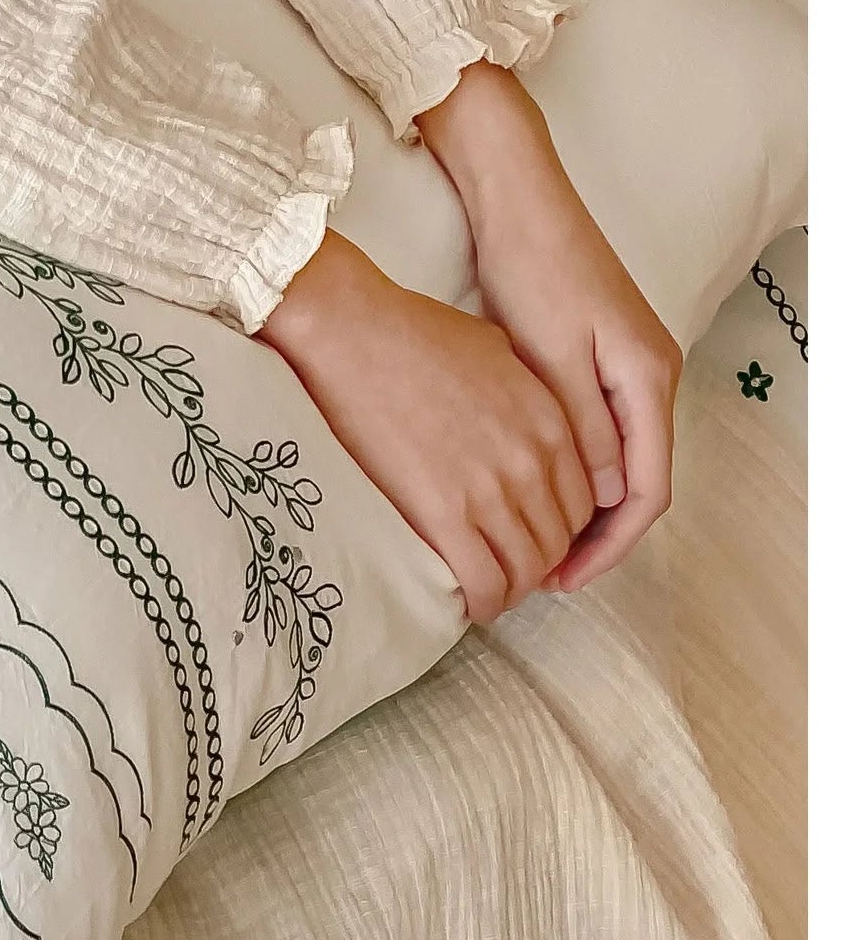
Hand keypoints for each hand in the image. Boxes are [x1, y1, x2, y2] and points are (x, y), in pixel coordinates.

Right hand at [259, 230, 594, 624]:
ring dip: (511, 588)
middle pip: (558, 542)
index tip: (533, 541)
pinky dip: (484, 602)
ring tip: (488, 590)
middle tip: (508, 572)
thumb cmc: (415, 336)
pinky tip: (470, 603)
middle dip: (538, 565)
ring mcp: (492, 491)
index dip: (561, 532)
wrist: (357, 336)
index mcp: (551, 423)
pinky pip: (485, 581)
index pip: (582, 503)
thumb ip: (527, 402)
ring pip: (526, 569)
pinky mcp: (445, 514)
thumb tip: (523, 429)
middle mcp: (532, 461)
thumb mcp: (499, 355)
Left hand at [416, 62, 680, 591]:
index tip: (566, 577)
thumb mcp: (555, 362)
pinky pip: (605, 434)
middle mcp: (652, 375)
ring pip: (622, 461)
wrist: (522, 206)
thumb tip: (606, 496)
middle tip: (548, 575)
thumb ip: (586, 431)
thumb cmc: (533, 273)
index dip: (611, 544)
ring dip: (588, 509)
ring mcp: (631, 366)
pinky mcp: (604, 357)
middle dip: (600, 536)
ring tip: (539, 546)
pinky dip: (579, 474)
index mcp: (648, 379)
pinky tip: (540, 493)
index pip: (648, 489)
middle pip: (641, 481)